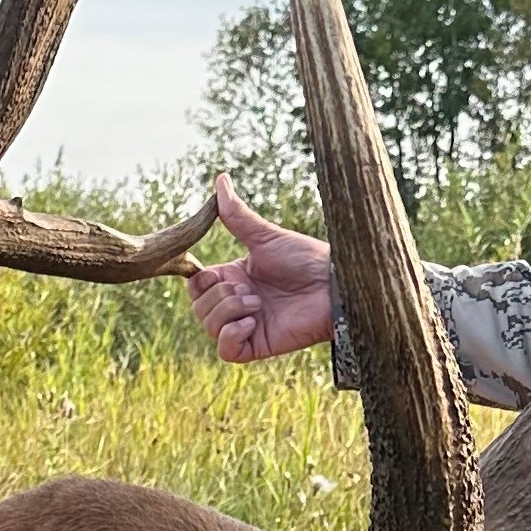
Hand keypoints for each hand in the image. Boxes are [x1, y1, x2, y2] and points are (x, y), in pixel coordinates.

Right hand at [186, 175, 335, 362]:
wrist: (334, 285)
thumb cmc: (306, 258)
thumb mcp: (265, 236)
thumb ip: (236, 214)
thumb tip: (220, 179)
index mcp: (235, 278)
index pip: (196, 286)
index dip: (200, 281)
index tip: (218, 273)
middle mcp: (238, 303)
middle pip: (199, 307)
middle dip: (217, 296)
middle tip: (248, 290)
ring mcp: (247, 326)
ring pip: (209, 327)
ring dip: (227, 311)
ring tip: (257, 302)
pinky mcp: (258, 345)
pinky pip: (226, 351)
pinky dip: (230, 335)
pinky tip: (251, 321)